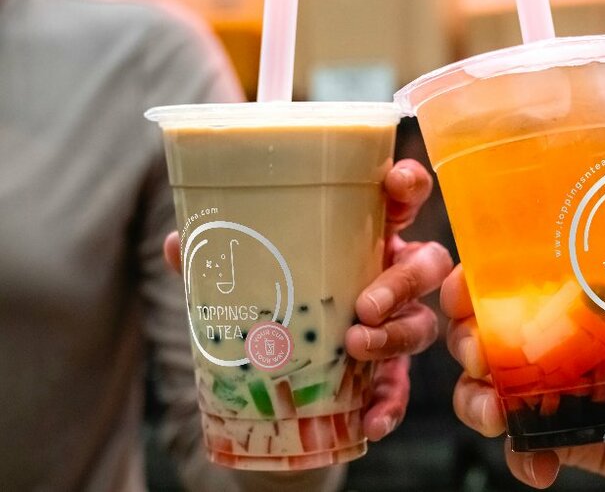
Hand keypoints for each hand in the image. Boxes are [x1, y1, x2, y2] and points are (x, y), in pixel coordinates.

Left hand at [164, 159, 452, 443]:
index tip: (396, 184)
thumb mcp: (247, 270)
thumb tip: (178, 243)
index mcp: (363, 233)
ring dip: (397, 335)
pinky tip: (371, 421)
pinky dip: (391, 404)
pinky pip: (402, 387)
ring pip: (422, 322)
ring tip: (357, 346)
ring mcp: (393, 324)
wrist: (274, 377)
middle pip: (426, 264)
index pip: (402, 199)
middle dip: (403, 280)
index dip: (409, 186)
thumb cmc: (273, 297)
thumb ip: (217, 253)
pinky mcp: (388, 374)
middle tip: (366, 304)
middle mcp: (388, 273)